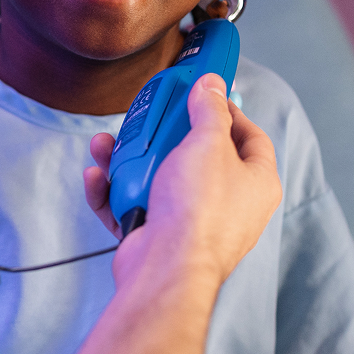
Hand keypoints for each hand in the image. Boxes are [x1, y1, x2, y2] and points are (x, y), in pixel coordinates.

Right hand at [84, 74, 281, 286]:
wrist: (166, 268)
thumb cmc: (199, 209)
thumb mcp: (208, 143)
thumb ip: (210, 110)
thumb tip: (213, 85)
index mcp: (256, 184)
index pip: (251, 138)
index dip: (229, 112)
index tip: (205, 96)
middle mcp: (228, 205)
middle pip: (196, 158)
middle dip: (164, 135)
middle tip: (147, 117)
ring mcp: (191, 223)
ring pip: (157, 181)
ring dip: (127, 160)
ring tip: (105, 144)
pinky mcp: (158, 238)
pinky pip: (134, 206)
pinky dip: (114, 191)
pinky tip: (97, 177)